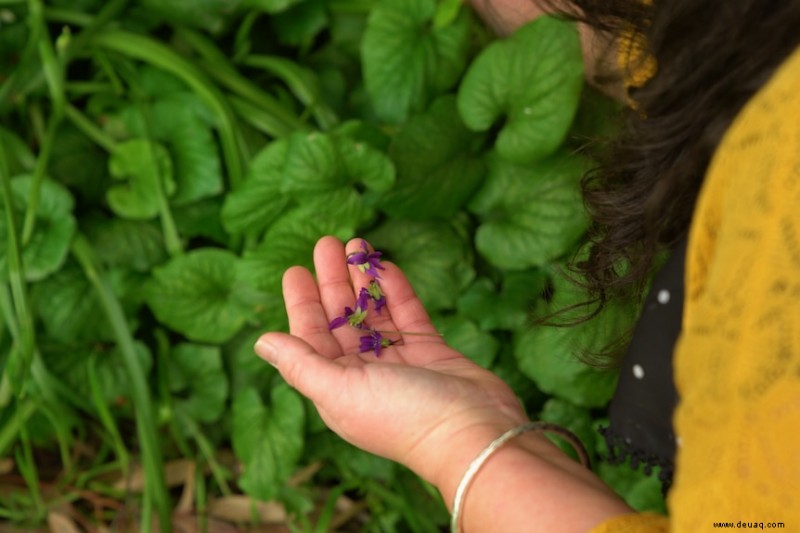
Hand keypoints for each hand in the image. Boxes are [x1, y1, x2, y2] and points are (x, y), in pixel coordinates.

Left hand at [254, 236, 529, 489]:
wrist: (473, 433)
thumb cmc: (401, 416)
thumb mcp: (341, 389)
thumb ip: (300, 364)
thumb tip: (261, 342)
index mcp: (337, 387)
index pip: (311, 338)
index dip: (302, 304)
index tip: (296, 270)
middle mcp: (364, 375)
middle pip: (341, 320)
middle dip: (332, 282)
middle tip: (327, 243)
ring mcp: (399, 362)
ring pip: (374, 313)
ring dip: (363, 280)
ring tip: (355, 243)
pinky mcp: (430, 352)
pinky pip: (407, 314)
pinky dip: (394, 290)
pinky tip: (384, 265)